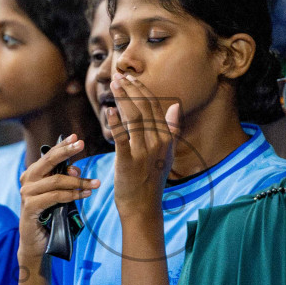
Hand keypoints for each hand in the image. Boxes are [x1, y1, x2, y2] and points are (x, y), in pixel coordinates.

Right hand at [16, 136, 98, 263]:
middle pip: (48, 161)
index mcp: (33, 174)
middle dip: (66, 151)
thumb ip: (65, 181)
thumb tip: (75, 169)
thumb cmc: (50, 217)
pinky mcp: (30, 207)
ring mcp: (26, 194)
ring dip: (78, 181)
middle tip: (82, 144)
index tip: (76, 138)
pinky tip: (84, 195)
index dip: (62, 145)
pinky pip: (54, 196)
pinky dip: (71, 195)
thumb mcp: (59, 195)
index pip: (48, 156)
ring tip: (95, 183)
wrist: (37, 243)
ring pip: (56, 180)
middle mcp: (27, 180)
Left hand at [110, 75, 179, 218]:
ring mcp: (143, 153)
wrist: (143, 208)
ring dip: (122, 99)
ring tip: (112, 86)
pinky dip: (116, 123)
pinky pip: (121, 139)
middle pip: (144, 108)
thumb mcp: (166, 154)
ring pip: (134, 118)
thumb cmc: (151, 180)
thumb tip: (175, 105)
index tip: (129, 78)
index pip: (155, 106)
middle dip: (130, 89)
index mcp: (166, 138)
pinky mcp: (128, 163)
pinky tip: (109, 111)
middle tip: (117, 76)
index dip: (141, 89)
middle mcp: (158, 143)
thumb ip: (171, 129)